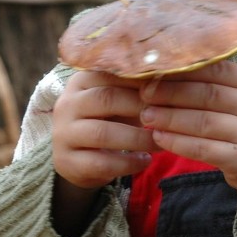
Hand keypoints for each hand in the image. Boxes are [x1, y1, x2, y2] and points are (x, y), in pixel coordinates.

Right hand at [51, 69, 157, 236]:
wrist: (76, 157)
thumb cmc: (106, 120)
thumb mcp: (116, 100)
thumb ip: (135, 89)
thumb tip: (172, 78)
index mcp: (80, 81)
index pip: (111, 73)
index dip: (141, 81)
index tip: (168, 89)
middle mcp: (67, 104)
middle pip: (105, 99)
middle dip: (140, 107)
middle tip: (167, 117)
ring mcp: (63, 133)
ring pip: (102, 133)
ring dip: (137, 139)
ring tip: (160, 143)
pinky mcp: (67, 161)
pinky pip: (101, 163)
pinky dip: (128, 163)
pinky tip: (144, 161)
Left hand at [139, 61, 236, 202]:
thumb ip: (219, 84)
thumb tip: (168, 71)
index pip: (215, 70)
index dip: (182, 71)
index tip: (154, 72)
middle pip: (206, 95)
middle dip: (170, 93)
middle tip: (144, 94)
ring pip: (202, 122)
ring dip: (169, 118)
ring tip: (146, 116)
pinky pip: (203, 148)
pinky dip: (178, 142)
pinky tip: (159, 137)